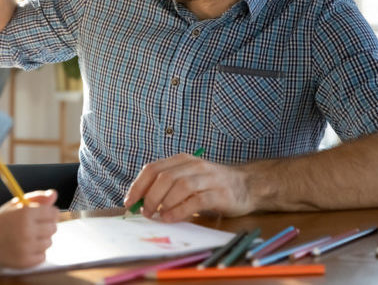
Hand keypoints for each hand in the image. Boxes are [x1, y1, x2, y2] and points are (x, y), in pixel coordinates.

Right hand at [0, 190, 58, 267]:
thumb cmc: (0, 220)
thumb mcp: (16, 204)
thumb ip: (37, 198)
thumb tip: (54, 194)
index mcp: (25, 213)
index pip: (53, 213)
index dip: (49, 213)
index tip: (43, 214)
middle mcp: (27, 231)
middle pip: (53, 228)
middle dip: (46, 225)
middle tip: (33, 226)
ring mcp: (26, 248)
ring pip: (49, 242)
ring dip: (41, 239)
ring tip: (27, 237)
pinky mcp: (25, 262)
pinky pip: (43, 256)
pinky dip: (37, 252)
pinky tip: (25, 247)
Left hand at [123, 153, 253, 221]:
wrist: (248, 185)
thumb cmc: (212, 185)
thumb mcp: (188, 179)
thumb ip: (167, 186)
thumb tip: (140, 203)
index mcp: (182, 160)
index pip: (153, 168)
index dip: (138, 186)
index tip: (129, 202)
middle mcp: (194, 165)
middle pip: (164, 177)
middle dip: (149, 196)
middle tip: (145, 212)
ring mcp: (208, 178)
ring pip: (179, 186)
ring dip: (163, 203)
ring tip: (157, 216)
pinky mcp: (220, 193)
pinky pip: (196, 200)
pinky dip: (180, 210)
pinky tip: (171, 218)